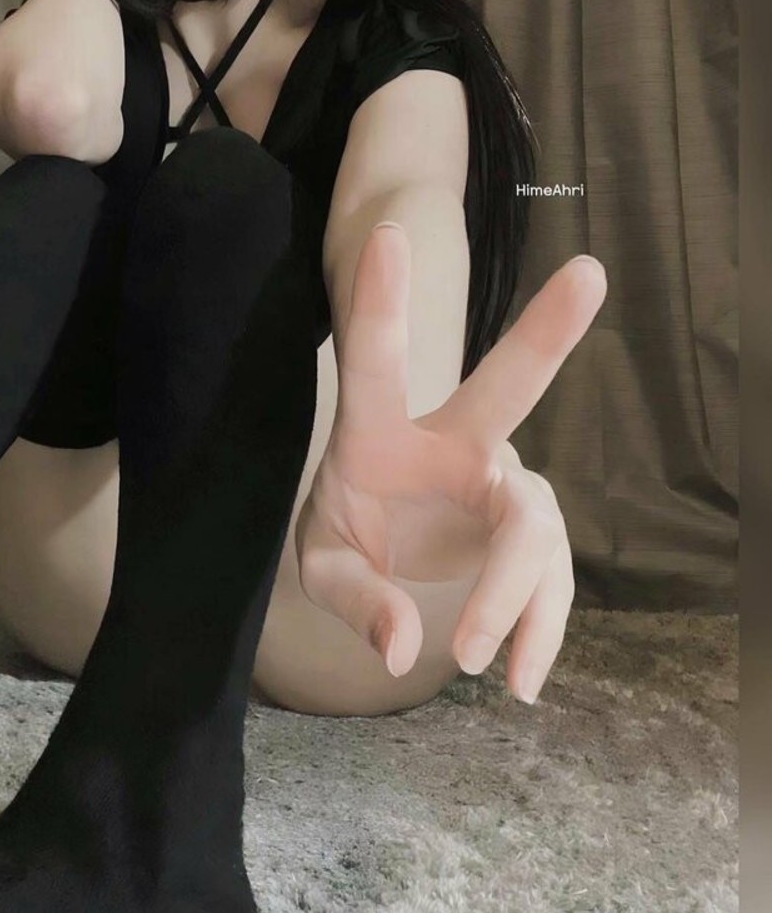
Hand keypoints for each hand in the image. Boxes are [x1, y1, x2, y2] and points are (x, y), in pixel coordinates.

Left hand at [295, 223, 606, 703]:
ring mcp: (498, 482)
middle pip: (506, 387)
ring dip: (511, 594)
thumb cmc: (346, 538)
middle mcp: (451, 441)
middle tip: (592, 273)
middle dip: (545, 332)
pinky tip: (517, 678)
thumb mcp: (320, 568)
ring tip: (480, 662)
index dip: (381, 302)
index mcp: (377, 432)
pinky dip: (536, 628)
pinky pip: (548, 577)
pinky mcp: (527, 527)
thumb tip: (405, 643)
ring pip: (533, 526)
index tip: (385, 234)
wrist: (381, 555)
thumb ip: (353, 599)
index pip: (376, 360)